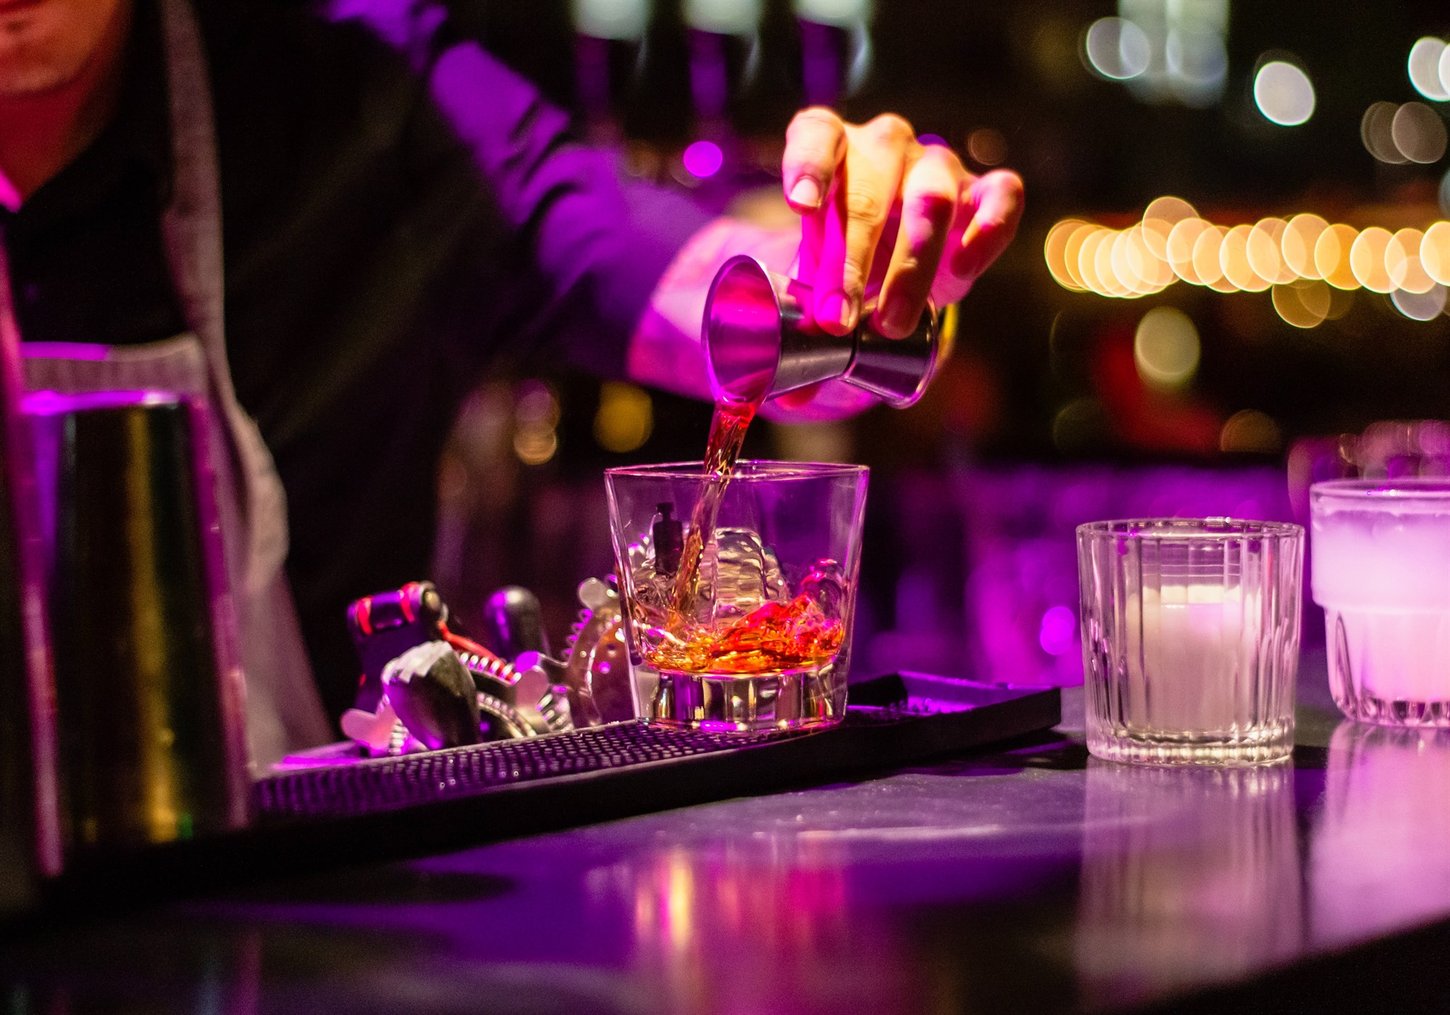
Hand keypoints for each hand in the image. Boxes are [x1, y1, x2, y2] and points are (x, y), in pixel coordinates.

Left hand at [782, 108, 1024, 338]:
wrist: (896, 260)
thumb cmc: (844, 260)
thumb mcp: (813, 285)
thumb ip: (799, 327)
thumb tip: (792, 396)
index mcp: (829, 147)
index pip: (816, 137)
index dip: (808, 168)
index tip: (801, 207)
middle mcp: (883, 146)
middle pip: (867, 190)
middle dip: (851, 261)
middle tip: (838, 319)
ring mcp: (936, 164)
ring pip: (931, 199)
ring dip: (911, 266)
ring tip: (891, 324)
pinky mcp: (985, 190)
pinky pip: (1001, 195)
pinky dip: (988, 231)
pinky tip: (964, 271)